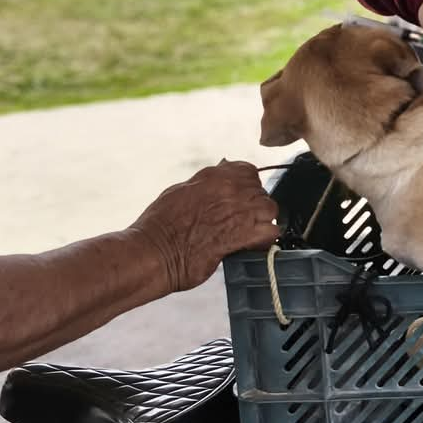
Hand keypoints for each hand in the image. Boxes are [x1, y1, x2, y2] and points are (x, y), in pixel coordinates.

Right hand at [129, 160, 278, 292]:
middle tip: (241, 220)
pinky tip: (251, 245)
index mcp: (214, 176)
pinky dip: (265, 240)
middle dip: (254, 205)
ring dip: (262, 221)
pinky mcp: (242, 235)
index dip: (247, 186)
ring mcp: (238, 211)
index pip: (248, 170)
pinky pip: (270, 233)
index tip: (241, 198)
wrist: (152, 252)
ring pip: (269, 209)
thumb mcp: (181, 190)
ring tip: (248, 232)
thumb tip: (221, 170)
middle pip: (260, 191)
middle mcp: (230, 189)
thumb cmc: (159, 225)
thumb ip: (205, 181)